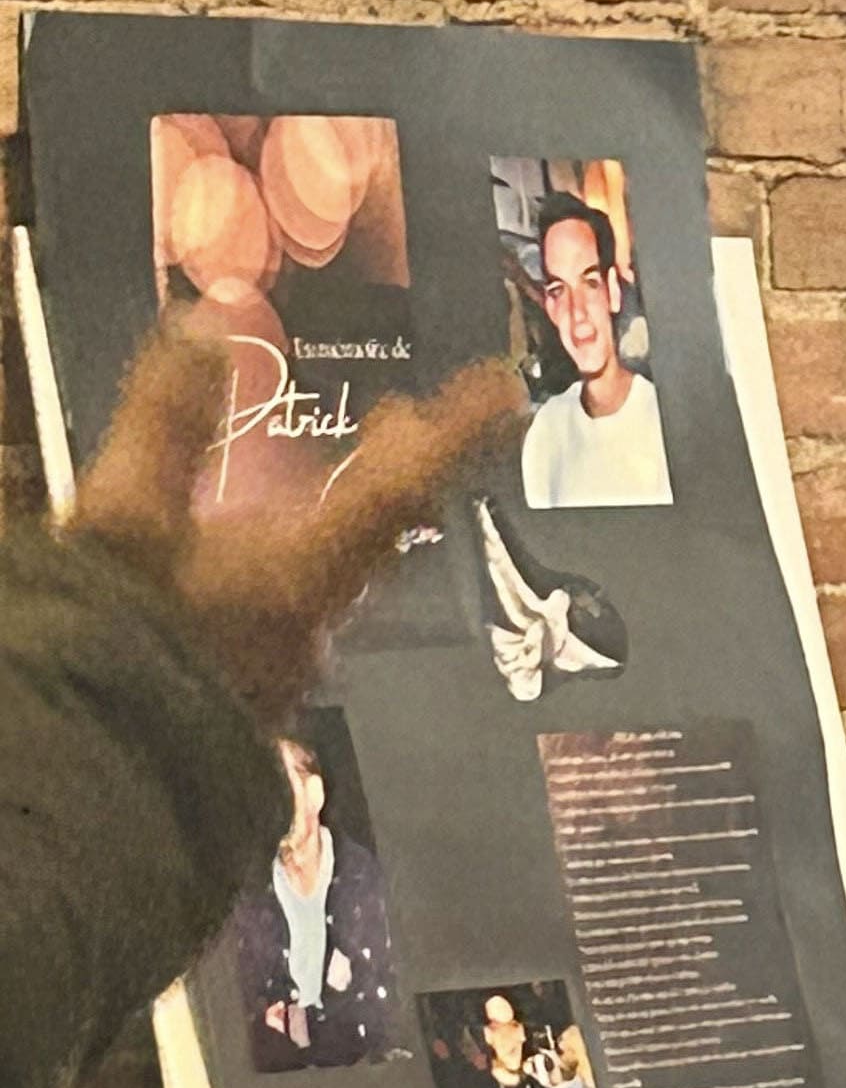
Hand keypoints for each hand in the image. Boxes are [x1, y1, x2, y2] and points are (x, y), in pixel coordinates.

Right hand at [69, 328, 524, 726]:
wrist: (96, 759)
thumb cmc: (115, 638)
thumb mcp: (124, 513)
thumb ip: (170, 419)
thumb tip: (211, 328)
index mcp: (303, 574)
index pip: (402, 491)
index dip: (454, 434)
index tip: (506, 393)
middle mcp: (317, 621)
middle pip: (379, 531)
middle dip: (397, 466)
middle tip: (406, 416)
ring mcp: (291, 660)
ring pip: (337, 566)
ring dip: (346, 507)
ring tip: (344, 460)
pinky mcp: (260, 685)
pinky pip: (295, 600)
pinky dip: (298, 552)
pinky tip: (265, 542)